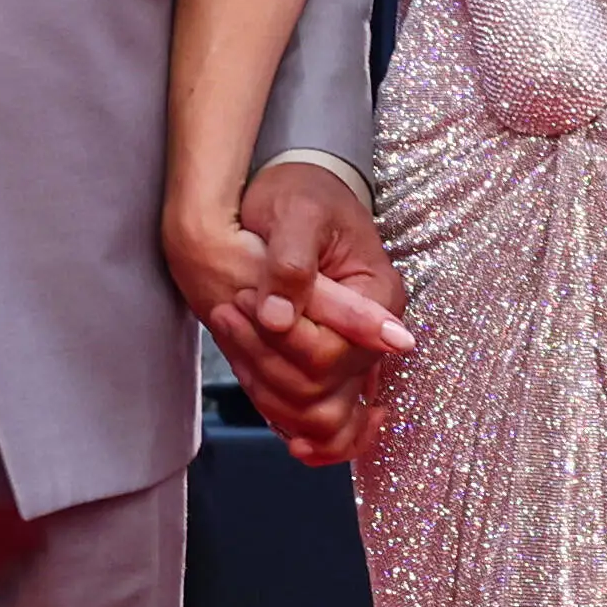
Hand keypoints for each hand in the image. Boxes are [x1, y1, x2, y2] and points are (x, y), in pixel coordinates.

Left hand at [168, 158, 414, 464]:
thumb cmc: (302, 193)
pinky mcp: (326, 366)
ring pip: (314, 412)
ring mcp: (351, 357)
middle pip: (322, 389)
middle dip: (265, 359)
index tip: (244, 300)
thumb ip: (291, 263)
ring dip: (263, 386)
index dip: (285, 340)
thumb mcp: (297, 212)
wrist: (297, 192)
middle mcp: (372, 338)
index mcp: (379, 299)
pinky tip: (251, 379)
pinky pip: (310, 414)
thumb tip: (277, 318)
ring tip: (229, 327)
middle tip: (227, 311)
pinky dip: (278, 408)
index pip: (334, 353)